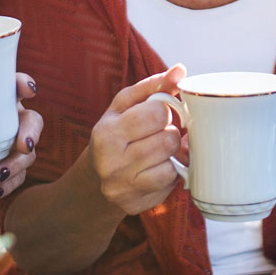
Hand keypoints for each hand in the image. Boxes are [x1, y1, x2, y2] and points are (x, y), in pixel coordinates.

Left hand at [0, 72, 42, 198]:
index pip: (19, 86)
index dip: (25, 85)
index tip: (26, 90)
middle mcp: (11, 120)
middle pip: (33, 121)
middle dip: (31, 132)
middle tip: (22, 144)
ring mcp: (11, 146)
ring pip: (29, 153)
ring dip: (18, 163)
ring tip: (0, 173)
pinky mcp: (6, 168)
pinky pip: (18, 178)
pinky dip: (9, 185)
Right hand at [89, 65, 186, 215]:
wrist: (95, 178)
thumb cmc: (117, 132)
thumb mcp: (127, 105)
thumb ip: (154, 86)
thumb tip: (180, 70)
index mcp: (107, 132)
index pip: (157, 113)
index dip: (165, 112)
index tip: (159, 115)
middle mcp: (111, 162)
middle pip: (168, 140)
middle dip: (170, 133)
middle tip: (160, 134)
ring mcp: (122, 187)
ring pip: (172, 164)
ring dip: (172, 155)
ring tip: (160, 151)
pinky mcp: (135, 205)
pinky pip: (170, 185)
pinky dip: (170, 174)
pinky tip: (158, 168)